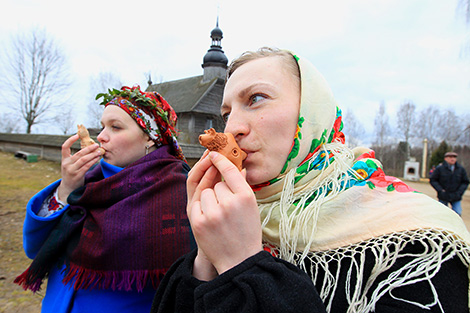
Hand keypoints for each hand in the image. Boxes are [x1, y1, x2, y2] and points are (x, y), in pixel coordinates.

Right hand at [57, 134, 102, 202]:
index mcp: (64, 159)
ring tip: (99, 151)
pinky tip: (98, 158)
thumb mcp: (70, 165)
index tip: (77, 135)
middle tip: (96, 145)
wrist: (68, 188)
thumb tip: (88, 146)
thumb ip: (76, 157)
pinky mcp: (77, 175)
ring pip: (84, 159)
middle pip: (79, 153)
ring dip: (93, 155)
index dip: (70, 140)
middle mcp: (66, 164)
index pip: (64, 147)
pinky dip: (93, 161)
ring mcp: (71, 170)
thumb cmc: (72, 174)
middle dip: (89, 148)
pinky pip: (87, 166)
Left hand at [187, 151, 261, 274]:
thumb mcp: (251, 208)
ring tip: (220, 218)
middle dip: (219, 192)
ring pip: (205, 192)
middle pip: (216, 184)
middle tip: (228, 209)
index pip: (230, 171)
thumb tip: (238, 166)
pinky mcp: (198, 223)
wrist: (239, 260)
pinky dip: (202, 210)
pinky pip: (196, 204)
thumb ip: (242, 186)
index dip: (221, 160)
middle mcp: (230, 203)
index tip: (214, 153)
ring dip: (210, 200)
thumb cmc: (247, 231)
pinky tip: (212, 222)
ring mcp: (212, 214)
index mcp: (246, 197)